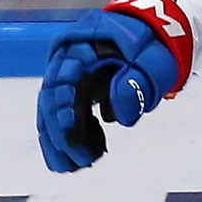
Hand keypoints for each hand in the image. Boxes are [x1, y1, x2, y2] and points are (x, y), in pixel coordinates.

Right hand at [36, 0, 191, 172]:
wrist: (149, 33)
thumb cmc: (150, 43)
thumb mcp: (152, 58)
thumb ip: (136, 81)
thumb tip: (115, 116)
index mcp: (80, 45)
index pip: (61, 79)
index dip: (62, 107)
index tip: (70, 132)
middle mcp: (65, 61)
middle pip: (50, 100)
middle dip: (61, 134)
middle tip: (81, 161)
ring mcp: (67, 77)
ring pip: (51, 113)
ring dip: (59, 142)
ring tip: (75, 168)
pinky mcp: (74, 92)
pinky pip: (64, 118)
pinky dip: (70, 139)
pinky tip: (84, 159)